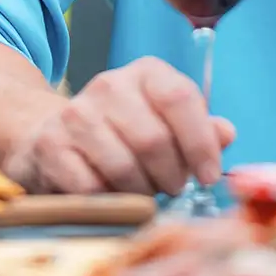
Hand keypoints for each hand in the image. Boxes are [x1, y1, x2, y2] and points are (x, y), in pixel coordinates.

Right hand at [1, 57, 234, 194]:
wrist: (51, 132)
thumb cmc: (122, 132)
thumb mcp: (165, 122)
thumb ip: (200, 129)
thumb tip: (225, 134)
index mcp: (145, 74)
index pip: (179, 97)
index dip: (200, 142)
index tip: (209, 176)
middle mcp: (109, 86)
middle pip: (153, 139)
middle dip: (171, 176)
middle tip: (173, 188)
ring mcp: (75, 114)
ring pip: (123, 167)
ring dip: (141, 192)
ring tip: (144, 192)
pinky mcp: (50, 145)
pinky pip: (91, 187)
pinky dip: (109, 202)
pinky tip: (113, 197)